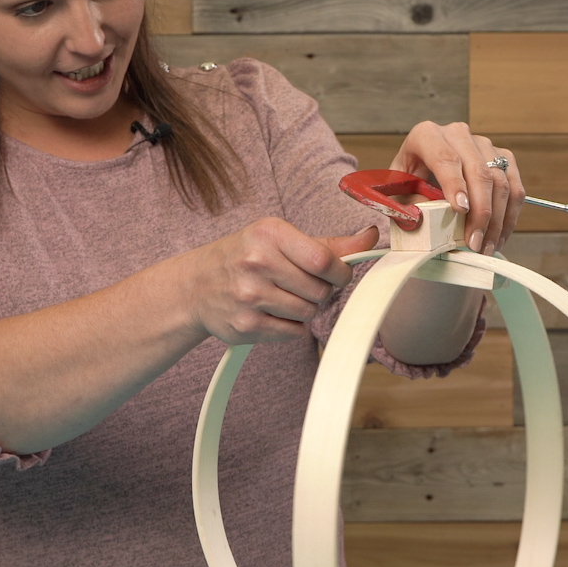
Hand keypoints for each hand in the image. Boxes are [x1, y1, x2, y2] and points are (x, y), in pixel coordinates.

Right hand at [185, 219, 377, 344]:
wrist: (195, 286)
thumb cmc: (244, 256)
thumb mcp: (279, 239)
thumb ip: (328, 244)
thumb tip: (372, 237)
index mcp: (269, 234)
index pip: (323, 260)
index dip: (340, 273)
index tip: (337, 275)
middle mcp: (256, 262)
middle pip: (320, 290)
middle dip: (319, 292)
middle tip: (300, 285)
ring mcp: (249, 295)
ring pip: (309, 313)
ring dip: (305, 309)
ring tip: (283, 298)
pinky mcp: (246, 325)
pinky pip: (293, 332)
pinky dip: (290, 326)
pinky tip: (271, 312)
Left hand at [390, 122, 525, 254]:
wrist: (422, 171)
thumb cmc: (408, 183)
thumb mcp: (398, 192)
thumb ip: (409, 203)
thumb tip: (429, 218)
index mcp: (427, 135)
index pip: (445, 158)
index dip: (455, 184)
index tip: (461, 210)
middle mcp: (458, 134)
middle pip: (479, 171)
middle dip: (480, 212)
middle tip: (475, 242)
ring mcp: (483, 144)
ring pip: (501, 181)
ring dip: (497, 219)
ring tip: (486, 246)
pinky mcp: (502, 157)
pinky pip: (515, 187)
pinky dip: (510, 215)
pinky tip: (500, 236)